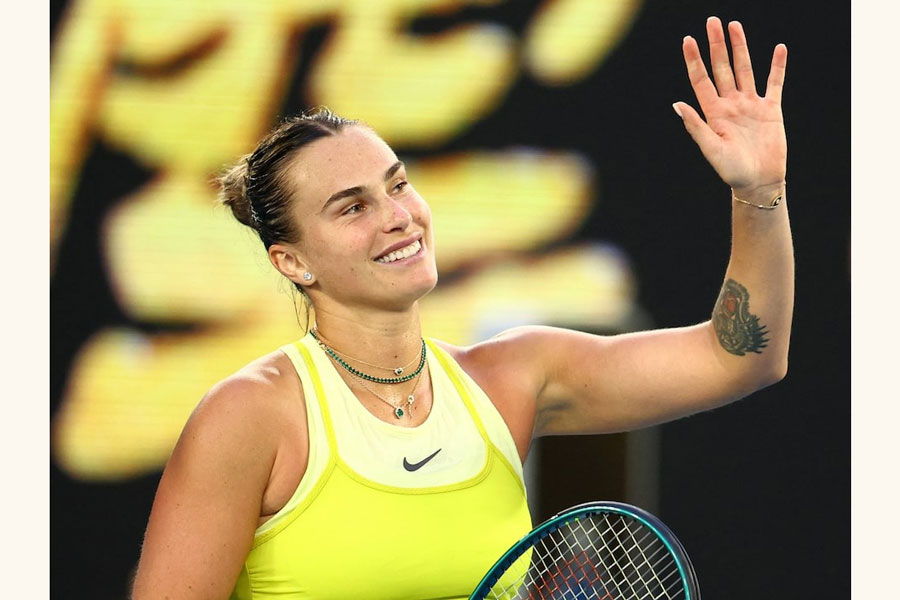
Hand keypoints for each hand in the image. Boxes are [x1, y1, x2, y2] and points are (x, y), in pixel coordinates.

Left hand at [673, 17, 787, 201]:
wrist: (758, 182)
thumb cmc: (731, 170)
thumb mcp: (710, 149)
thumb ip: (695, 126)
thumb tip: (677, 104)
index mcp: (713, 113)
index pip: (701, 80)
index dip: (694, 60)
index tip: (688, 40)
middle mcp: (731, 104)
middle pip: (722, 68)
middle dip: (716, 45)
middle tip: (712, 21)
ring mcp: (751, 105)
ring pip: (744, 69)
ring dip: (740, 48)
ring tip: (734, 26)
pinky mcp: (771, 110)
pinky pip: (775, 83)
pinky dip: (777, 66)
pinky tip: (778, 49)